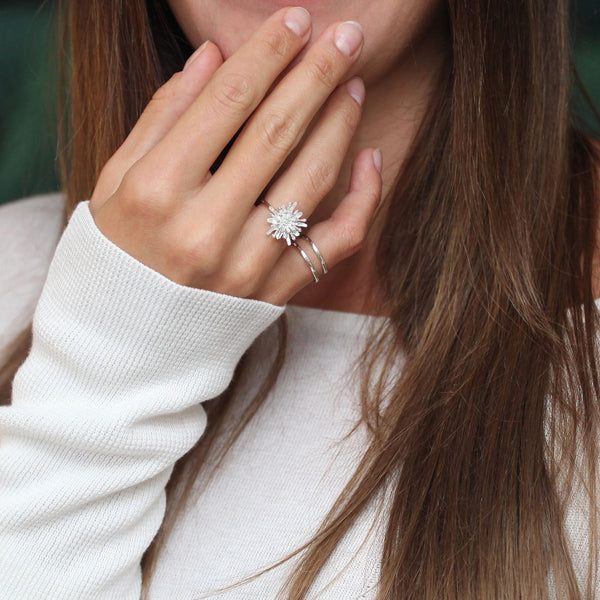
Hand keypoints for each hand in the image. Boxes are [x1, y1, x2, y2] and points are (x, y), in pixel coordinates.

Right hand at [89, 7, 381, 306]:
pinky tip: (372, 159)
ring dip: (340, 124)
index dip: (266, 54)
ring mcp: (245, 267)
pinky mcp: (276, 293)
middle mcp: (204, 231)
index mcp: (155, 193)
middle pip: (276, 133)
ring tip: (353, 84)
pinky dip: (363, 200)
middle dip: (315, 74)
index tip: (293, 20)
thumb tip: (212, 57)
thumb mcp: (116, 181)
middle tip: (344, 35)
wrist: (129, 340)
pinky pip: (335, 243)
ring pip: (311, 180)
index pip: (226, 104)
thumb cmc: (116, 253)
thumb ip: (163, 117)